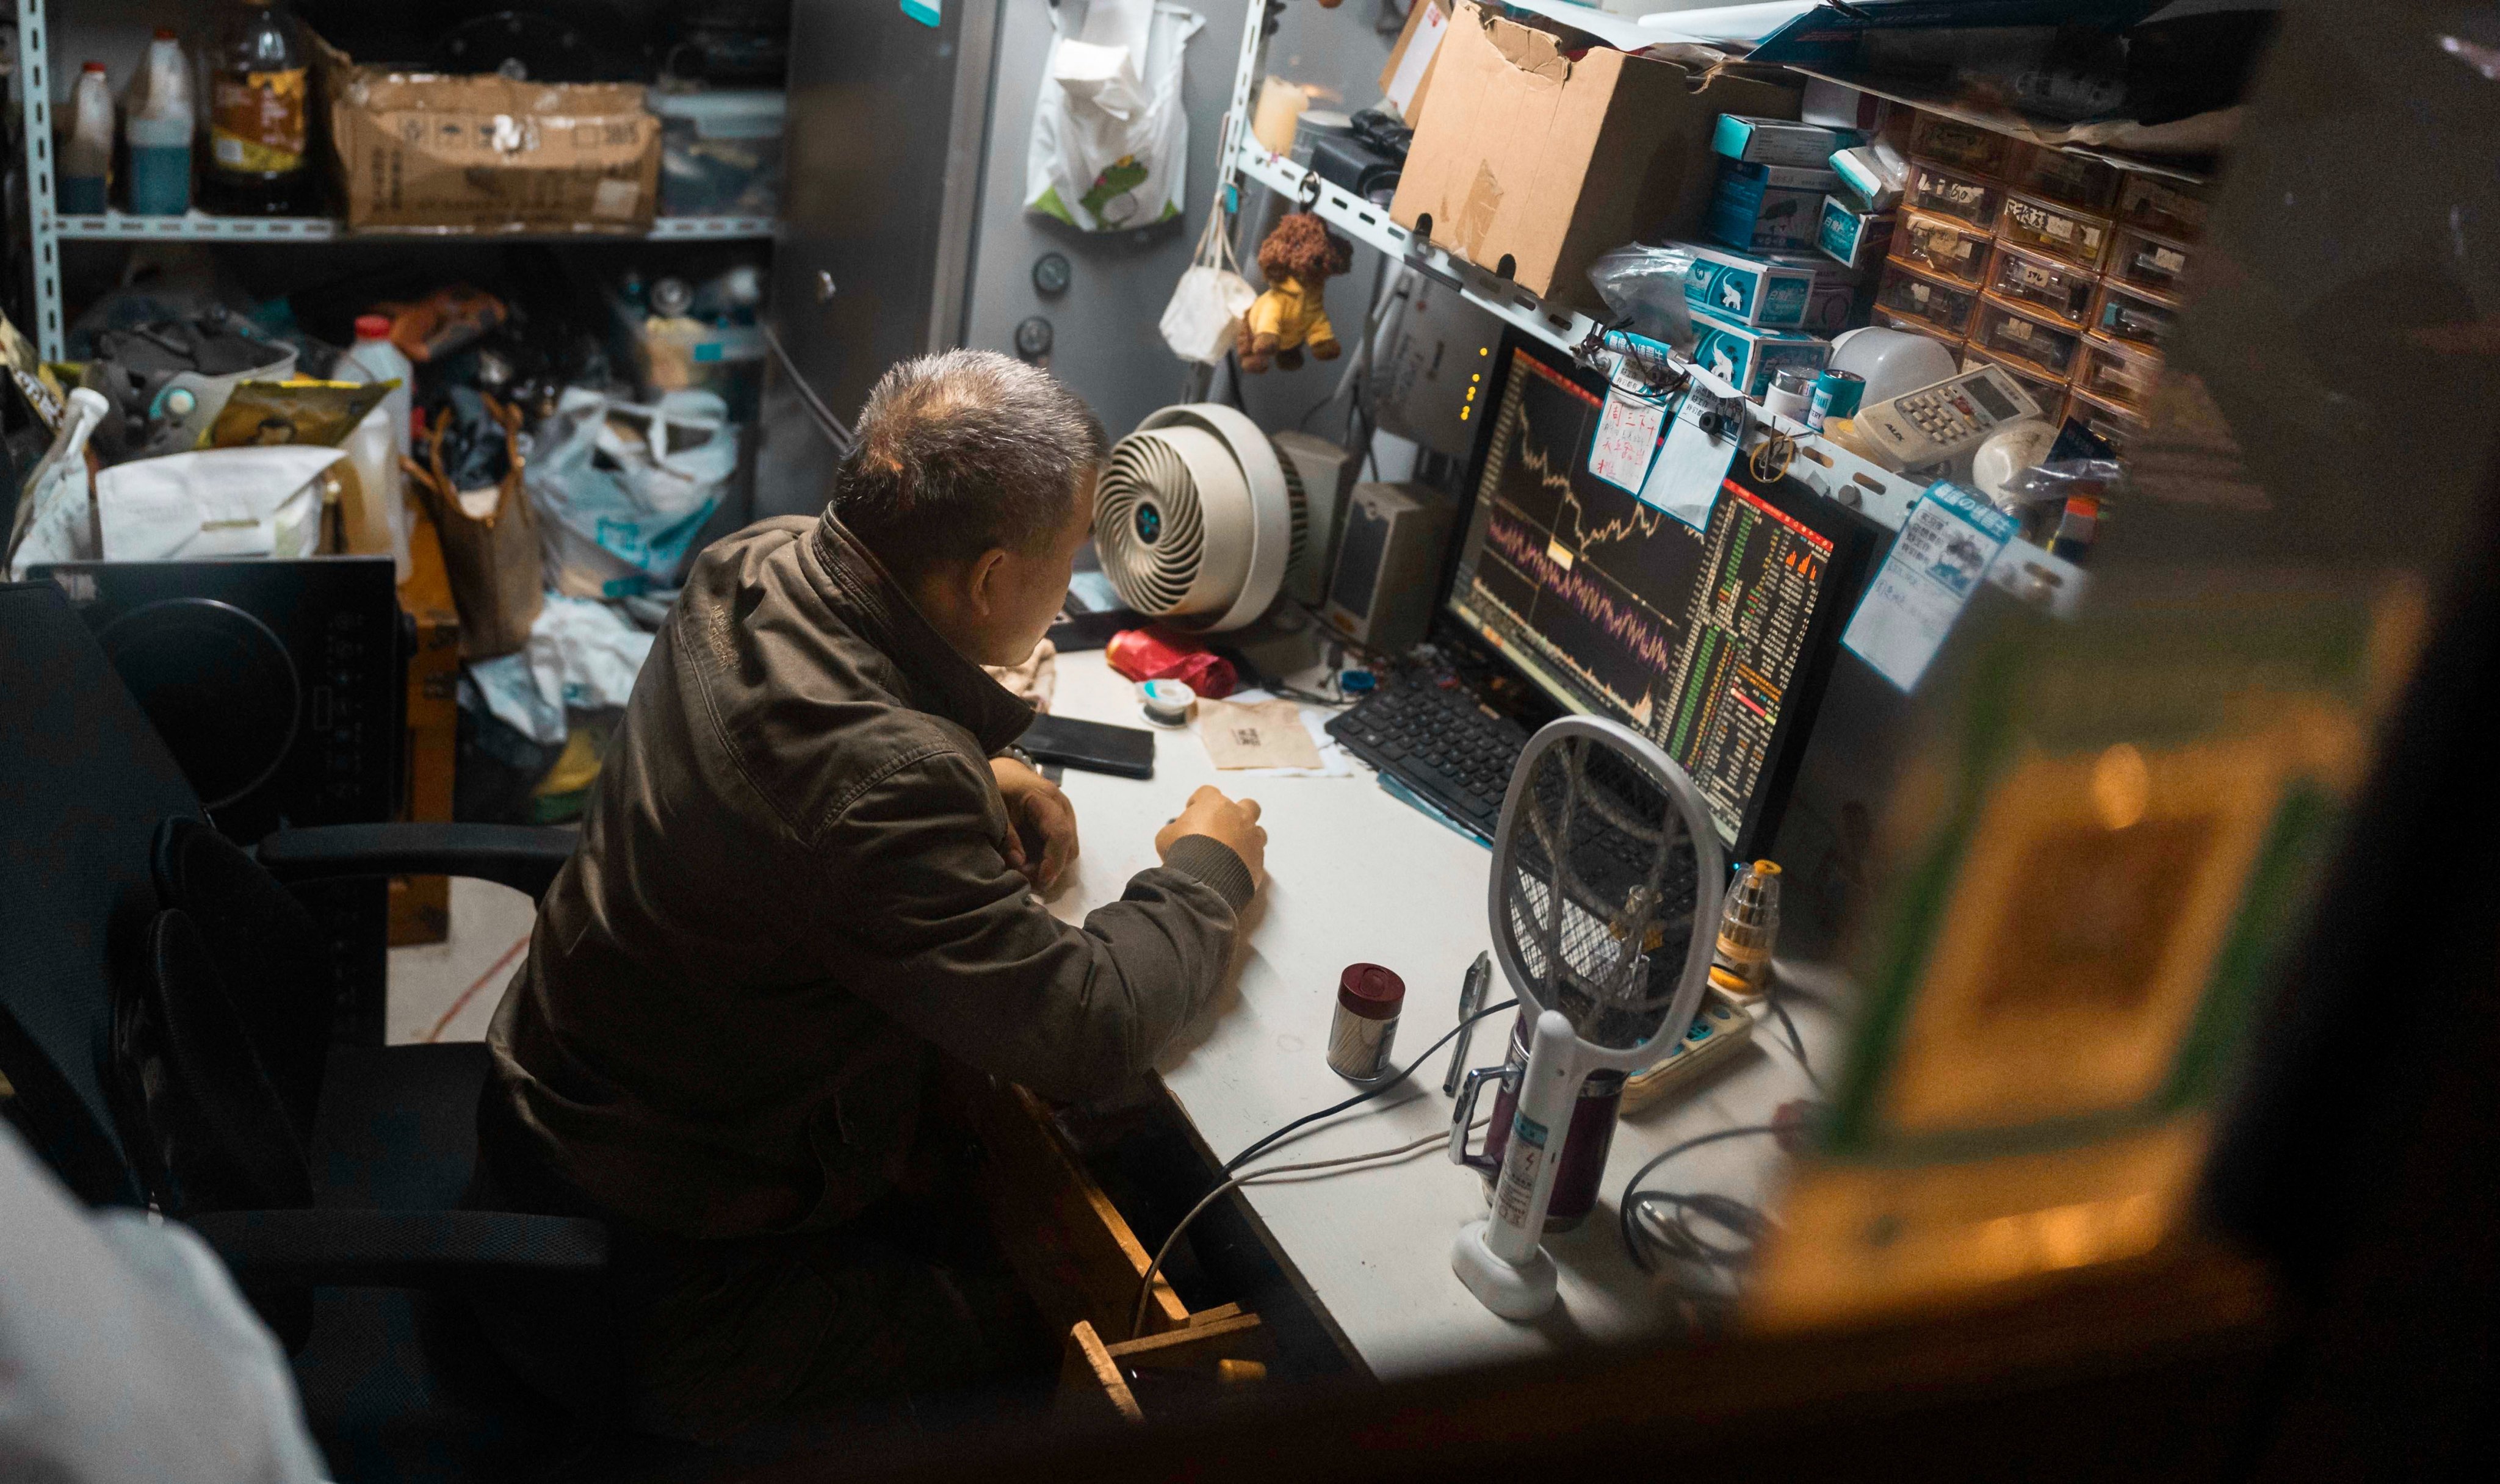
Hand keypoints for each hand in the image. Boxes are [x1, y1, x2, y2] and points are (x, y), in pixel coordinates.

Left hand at [992, 756, 1079, 894]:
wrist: (1007, 770)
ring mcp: (1066, 815)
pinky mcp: (1062, 823)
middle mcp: (1063, 807)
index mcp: (1046, 798)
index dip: (1053, 862)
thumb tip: (1018, 864)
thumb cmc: (1000, 785)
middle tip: (1025, 880)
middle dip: (1050, 870)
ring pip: (1068, 851)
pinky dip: (1049, 860)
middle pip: (1069, 848)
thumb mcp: (995, 806)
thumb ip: (1007, 835)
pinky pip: (1062, 847)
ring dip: (1050, 867)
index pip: (1060, 834)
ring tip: (1025, 873)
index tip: (1040, 882)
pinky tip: (1031, 864)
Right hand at [1156, 785, 1266, 890]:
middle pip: (1247, 805)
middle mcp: (1239, 816)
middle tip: (1222, 827)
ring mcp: (1253, 838)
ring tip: (1232, 852)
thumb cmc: (1183, 851)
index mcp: (1215, 805)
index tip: (1192, 811)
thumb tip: (1178, 833)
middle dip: (1237, 813)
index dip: (1198, 801)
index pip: (1208, 792)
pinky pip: (1255, 857)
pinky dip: (1247, 861)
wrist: (1205, 881)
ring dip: (1246, 838)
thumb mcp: (1165, 837)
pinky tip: (1234, 870)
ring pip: (1257, 832)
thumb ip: (1174, 830)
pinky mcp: (1259, 861)